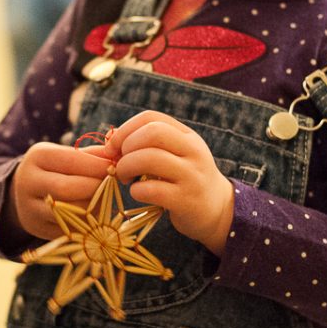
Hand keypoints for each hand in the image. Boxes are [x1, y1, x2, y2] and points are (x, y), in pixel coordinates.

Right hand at [3, 141, 110, 240]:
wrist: (24, 191)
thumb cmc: (54, 168)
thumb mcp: (67, 154)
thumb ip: (93, 155)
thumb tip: (121, 156)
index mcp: (37, 157)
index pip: (72, 161)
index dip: (98, 166)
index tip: (115, 168)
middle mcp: (28, 182)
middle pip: (67, 188)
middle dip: (95, 187)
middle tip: (111, 185)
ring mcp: (29, 208)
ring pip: (69, 211)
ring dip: (93, 206)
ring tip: (102, 199)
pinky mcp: (37, 227)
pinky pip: (68, 228)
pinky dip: (85, 222)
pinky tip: (90, 213)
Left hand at [104, 110, 234, 255]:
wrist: (216, 209)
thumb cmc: (183, 179)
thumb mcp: (174, 155)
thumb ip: (148, 145)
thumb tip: (110, 141)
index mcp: (187, 135)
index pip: (151, 118)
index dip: (124, 130)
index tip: (113, 148)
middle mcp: (193, 151)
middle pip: (152, 133)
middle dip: (126, 147)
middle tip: (120, 164)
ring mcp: (191, 175)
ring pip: (150, 158)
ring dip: (126, 168)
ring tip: (126, 179)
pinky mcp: (186, 200)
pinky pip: (152, 190)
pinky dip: (136, 191)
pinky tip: (138, 193)